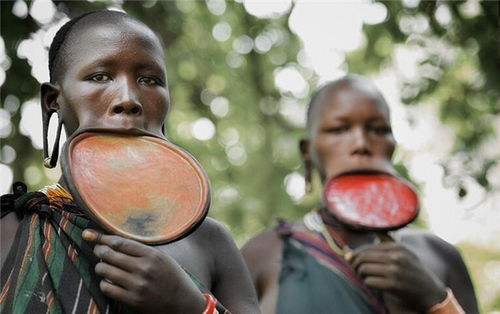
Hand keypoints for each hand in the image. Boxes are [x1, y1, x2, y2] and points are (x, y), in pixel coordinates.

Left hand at [82, 229, 205, 313]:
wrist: (182, 302)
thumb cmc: (171, 277)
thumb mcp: (161, 258)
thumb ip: (141, 250)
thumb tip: (115, 242)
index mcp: (152, 255)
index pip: (120, 243)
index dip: (102, 238)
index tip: (91, 235)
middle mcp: (144, 269)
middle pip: (110, 255)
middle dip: (99, 251)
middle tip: (98, 251)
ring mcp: (137, 285)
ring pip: (105, 270)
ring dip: (100, 267)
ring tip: (103, 266)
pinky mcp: (132, 300)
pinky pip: (107, 288)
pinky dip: (104, 283)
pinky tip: (108, 281)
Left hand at [349, 242, 446, 310]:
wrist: (431, 292)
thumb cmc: (414, 271)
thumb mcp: (405, 252)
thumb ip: (388, 242)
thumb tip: (371, 231)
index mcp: (397, 247)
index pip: (366, 248)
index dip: (355, 254)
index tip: (350, 259)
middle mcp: (396, 257)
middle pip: (363, 257)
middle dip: (355, 264)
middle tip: (356, 270)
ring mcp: (395, 271)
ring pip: (364, 269)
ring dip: (361, 274)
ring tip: (364, 276)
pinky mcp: (394, 285)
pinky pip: (369, 281)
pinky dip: (367, 283)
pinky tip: (372, 283)